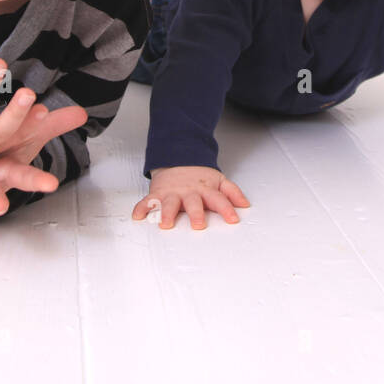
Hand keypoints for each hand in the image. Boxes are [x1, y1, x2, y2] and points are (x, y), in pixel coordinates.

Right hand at [131, 165, 249, 229]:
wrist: (177, 159)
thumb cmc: (199, 177)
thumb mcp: (219, 181)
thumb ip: (232, 193)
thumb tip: (245, 205)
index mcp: (206, 190)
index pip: (219, 199)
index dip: (226, 209)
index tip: (233, 219)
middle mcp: (189, 192)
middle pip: (193, 203)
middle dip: (196, 213)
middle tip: (198, 225)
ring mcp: (172, 193)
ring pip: (169, 203)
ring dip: (166, 213)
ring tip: (165, 223)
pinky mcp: (157, 194)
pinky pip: (147, 201)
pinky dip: (141, 208)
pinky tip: (138, 216)